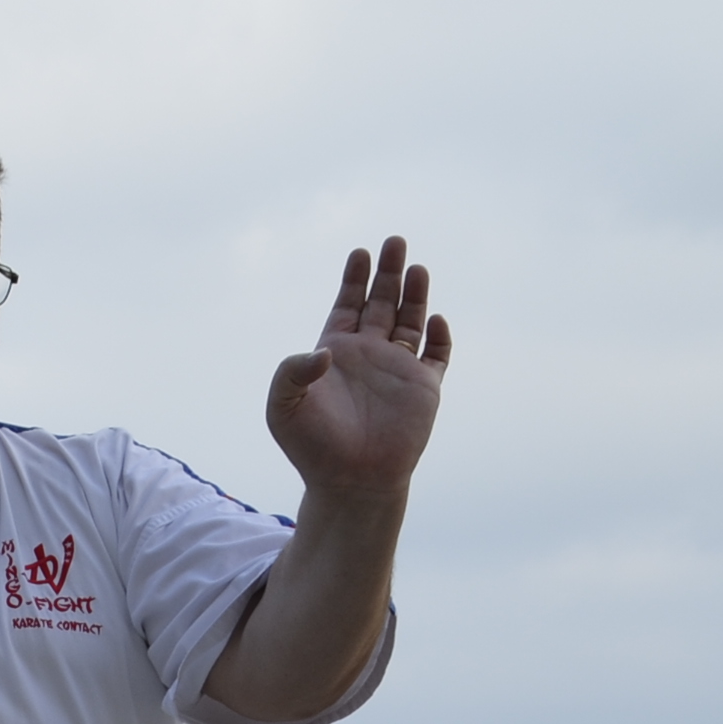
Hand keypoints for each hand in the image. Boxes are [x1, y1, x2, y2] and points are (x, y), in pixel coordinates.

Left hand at [263, 237, 449, 499]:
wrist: (348, 482)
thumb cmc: (312, 447)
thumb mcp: (283, 407)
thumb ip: (292, 372)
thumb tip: (327, 351)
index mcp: (336, 353)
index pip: (348, 304)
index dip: (355, 278)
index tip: (360, 253)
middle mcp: (369, 355)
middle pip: (382, 302)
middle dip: (388, 272)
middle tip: (394, 242)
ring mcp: (398, 369)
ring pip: (411, 320)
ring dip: (415, 294)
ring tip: (415, 267)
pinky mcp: (424, 389)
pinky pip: (437, 355)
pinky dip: (439, 336)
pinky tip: (434, 321)